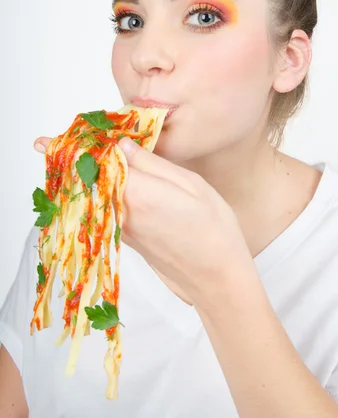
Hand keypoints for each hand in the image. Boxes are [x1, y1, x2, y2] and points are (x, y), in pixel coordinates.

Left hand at [33, 136, 253, 310]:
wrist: (215, 277)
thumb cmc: (213, 229)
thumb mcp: (190, 184)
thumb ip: (153, 164)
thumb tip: (123, 146)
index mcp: (138, 193)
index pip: (94, 163)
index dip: (73, 147)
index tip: (45, 140)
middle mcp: (121, 213)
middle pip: (84, 182)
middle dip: (65, 162)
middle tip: (42, 144)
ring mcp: (120, 229)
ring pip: (88, 197)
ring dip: (75, 177)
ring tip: (64, 156)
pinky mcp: (124, 239)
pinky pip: (99, 210)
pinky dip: (89, 194)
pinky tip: (93, 181)